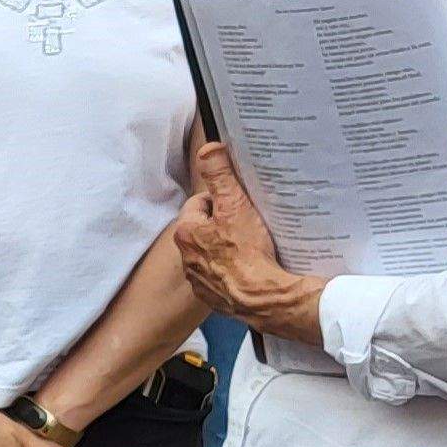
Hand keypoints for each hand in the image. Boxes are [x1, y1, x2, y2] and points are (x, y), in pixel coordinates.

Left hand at [176, 143, 325, 346]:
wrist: (261, 297)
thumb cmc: (247, 252)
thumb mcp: (236, 205)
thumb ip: (221, 176)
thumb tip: (208, 149)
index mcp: (186, 233)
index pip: (198, 204)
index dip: (220, 199)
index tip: (237, 202)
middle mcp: (185, 257)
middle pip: (204, 228)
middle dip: (223, 222)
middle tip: (247, 221)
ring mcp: (198, 278)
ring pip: (212, 252)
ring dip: (227, 246)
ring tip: (251, 243)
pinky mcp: (212, 295)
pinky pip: (221, 274)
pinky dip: (233, 268)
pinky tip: (251, 266)